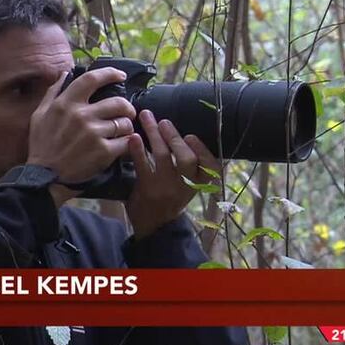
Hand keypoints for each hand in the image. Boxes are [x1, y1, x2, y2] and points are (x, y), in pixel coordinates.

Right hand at [27, 68, 135, 204]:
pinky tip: (122, 145)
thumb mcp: (39, 116)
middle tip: (127, 112)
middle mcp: (81, 115)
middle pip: (118, 102)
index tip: (120, 76)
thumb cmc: (42, 146)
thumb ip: (53, 93)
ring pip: (124, 123)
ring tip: (123, 132)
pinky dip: (127, 143)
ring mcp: (93, 133)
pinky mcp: (103, 151)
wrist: (45, 177)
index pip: (91, 79)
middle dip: (127, 107)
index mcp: (65, 104)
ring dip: (127, 127)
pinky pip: (126, 141)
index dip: (110, 74)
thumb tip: (65, 74)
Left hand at [125, 109, 217, 239]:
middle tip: (164, 121)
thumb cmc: (171, 198)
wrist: (155, 226)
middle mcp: (185, 186)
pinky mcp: (147, 189)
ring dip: (154, 134)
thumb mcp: (188, 185)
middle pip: (186, 158)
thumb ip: (190, 164)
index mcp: (199, 184)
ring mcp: (166, 187)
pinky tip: (134, 138)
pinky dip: (138, 150)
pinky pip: (143, 166)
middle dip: (174, 137)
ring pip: (163, 157)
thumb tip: (181, 131)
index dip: (202, 150)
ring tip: (147, 117)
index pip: (210, 166)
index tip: (191, 136)